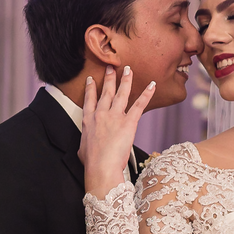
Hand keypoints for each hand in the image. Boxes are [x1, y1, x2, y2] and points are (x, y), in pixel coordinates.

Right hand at [80, 66, 154, 197]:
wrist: (101, 166)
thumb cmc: (91, 162)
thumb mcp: (82, 149)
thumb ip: (86, 142)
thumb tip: (86, 146)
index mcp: (88, 120)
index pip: (89, 99)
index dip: (91, 88)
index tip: (92, 79)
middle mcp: (101, 114)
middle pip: (106, 92)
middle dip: (109, 78)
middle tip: (111, 67)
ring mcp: (115, 116)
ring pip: (121, 93)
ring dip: (125, 80)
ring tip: (128, 69)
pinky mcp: (129, 122)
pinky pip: (139, 105)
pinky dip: (146, 94)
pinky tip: (152, 85)